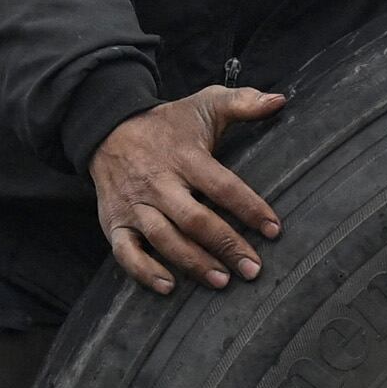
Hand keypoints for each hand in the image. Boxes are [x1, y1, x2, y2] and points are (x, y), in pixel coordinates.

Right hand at [94, 86, 288, 293]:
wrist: (106, 128)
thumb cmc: (166, 124)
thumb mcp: (203, 104)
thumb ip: (242, 102)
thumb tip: (280, 100)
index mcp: (185, 157)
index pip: (222, 185)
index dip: (249, 208)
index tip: (274, 229)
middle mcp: (159, 183)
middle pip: (194, 219)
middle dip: (226, 245)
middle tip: (253, 269)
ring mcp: (135, 205)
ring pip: (164, 239)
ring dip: (193, 263)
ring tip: (222, 282)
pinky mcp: (115, 222)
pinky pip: (126, 252)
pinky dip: (144, 272)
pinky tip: (169, 287)